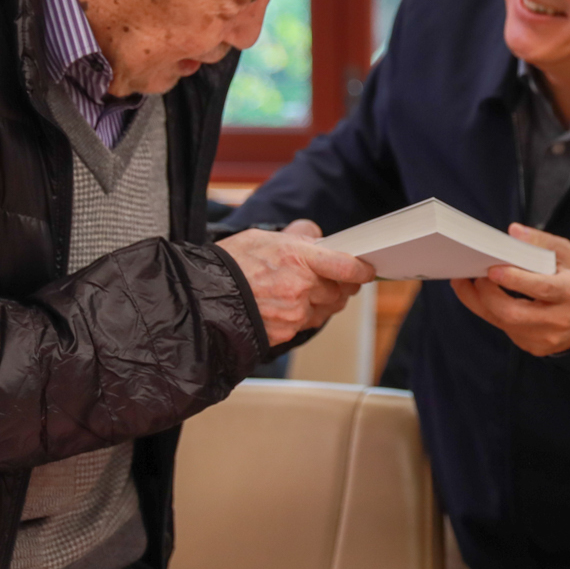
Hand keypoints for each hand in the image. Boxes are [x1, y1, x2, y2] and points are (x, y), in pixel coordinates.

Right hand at [217, 221, 373, 346]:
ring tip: (309, 291)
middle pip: (341, 292)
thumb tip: (315, 236)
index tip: (367, 270)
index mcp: (299, 259)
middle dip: (341, 286)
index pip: (347, 267)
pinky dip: (306, 316)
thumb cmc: (229, 265)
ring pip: (327, 310)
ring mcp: (294, 313)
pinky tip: (291, 305)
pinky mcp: (286, 332)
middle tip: (337, 279)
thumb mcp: (263, 238)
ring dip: (325, 302)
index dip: (361, 270)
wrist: (202, 299)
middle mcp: (301, 288)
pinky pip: (308, 324)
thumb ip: (296, 238)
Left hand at [449, 224, 569, 356]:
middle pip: (513, 313)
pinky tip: (485, 297)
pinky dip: (492, 313)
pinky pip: (506, 331)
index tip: (491, 269)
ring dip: (481, 302)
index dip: (514, 280)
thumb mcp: (569, 254)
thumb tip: (513, 232)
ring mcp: (547, 337)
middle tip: (473, 274)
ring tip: (468, 282)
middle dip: (487, 294)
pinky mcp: (536, 347)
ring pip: (504, 324)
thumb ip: (541, 241)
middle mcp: (560, 319)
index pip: (541, 288)